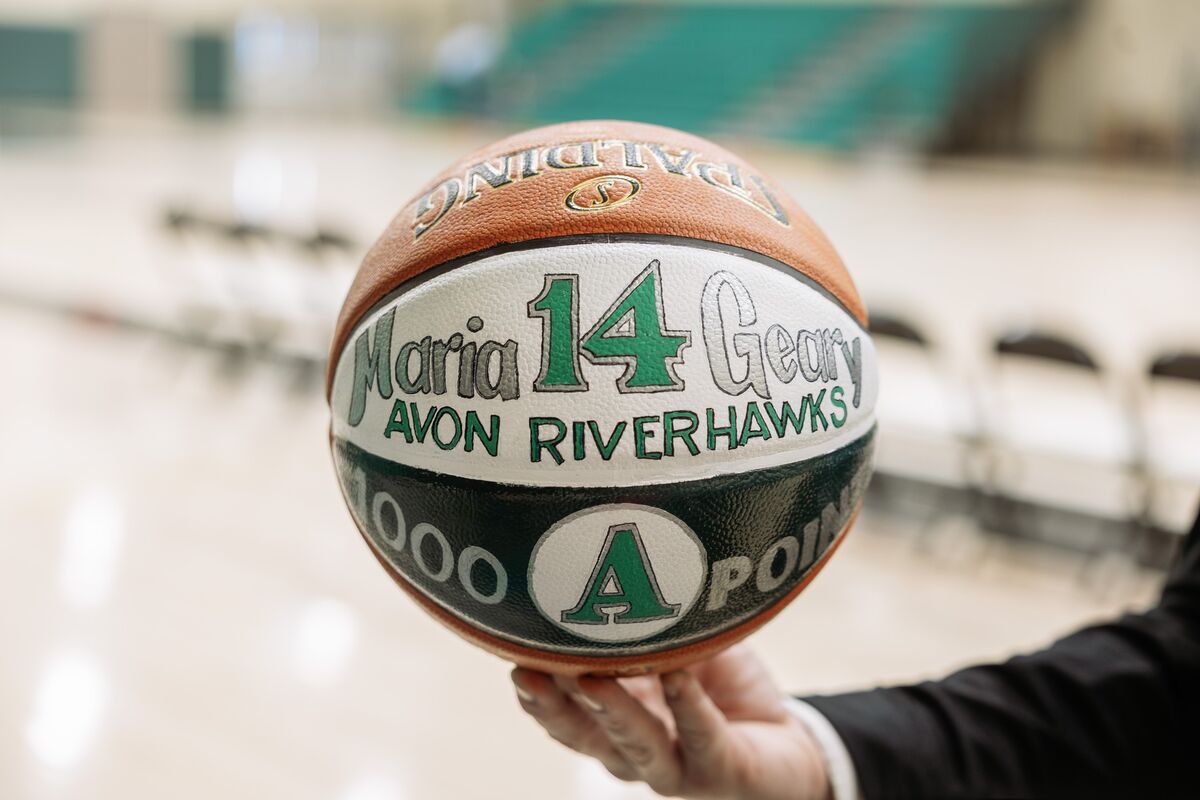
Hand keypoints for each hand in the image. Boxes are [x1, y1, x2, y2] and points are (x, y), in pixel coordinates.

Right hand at [510, 645, 830, 799]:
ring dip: (611, 711)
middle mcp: (633, 751)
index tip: (511, 655)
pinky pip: (702, 738)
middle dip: (554, 702)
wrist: (786, 746)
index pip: (563, 711)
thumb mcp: (684, 646)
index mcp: (614, 719)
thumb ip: (654, 619)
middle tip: (528, 669)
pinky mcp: (721, 773)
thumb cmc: (722, 690)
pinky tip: (677, 678)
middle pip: (584, 734)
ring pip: (636, 745)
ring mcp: (676, 767)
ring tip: (591, 678)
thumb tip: (623, 553)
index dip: (535, 689)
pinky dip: (688, 707)